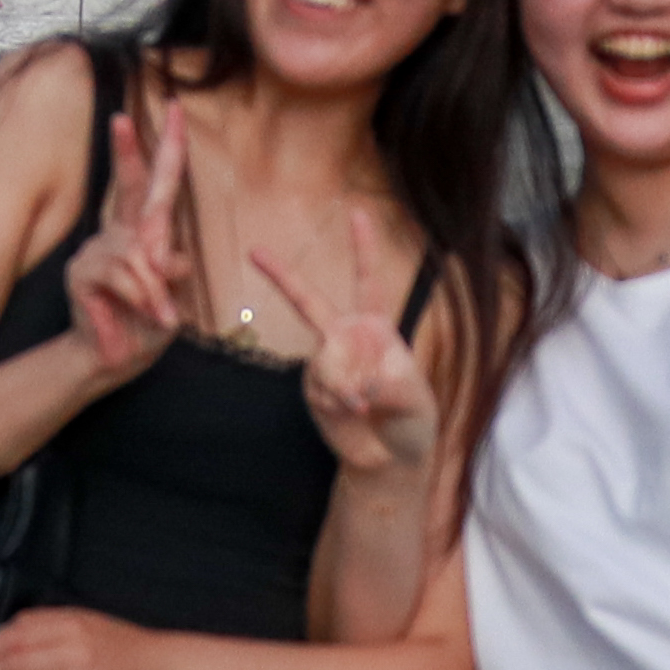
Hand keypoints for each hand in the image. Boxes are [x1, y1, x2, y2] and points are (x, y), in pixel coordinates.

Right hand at [62, 105, 198, 388]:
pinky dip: (138, 300)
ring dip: (154, 291)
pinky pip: (122, 278)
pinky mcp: (81, 273)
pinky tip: (134, 318)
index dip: (167, 147)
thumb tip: (166, 257)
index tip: (175, 109)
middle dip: (127, 150)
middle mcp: (120, 233)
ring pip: (137, 255)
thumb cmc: (146, 324)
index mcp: (144, 233)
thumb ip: (170, 273)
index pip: (157, 184)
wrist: (114, 359)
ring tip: (158, 317)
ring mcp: (97, 250)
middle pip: (131, 185)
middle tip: (121, 116)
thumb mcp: (172, 298)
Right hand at [243, 223, 433, 480]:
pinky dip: (337, 402)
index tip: (356, 212)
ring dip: (344, 386)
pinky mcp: (313, 389)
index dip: (363, 247)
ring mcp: (325, 362)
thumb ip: (387, 383)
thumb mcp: (416, 398)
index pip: (368, 282)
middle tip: (253, 250)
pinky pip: (320, 388)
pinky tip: (352, 413)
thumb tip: (355, 386)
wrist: (388, 458)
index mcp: (376, 328)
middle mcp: (345, 337)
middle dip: (281, 276)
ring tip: (366, 406)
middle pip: (308, 301)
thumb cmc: (411, 420)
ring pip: (324, 361)